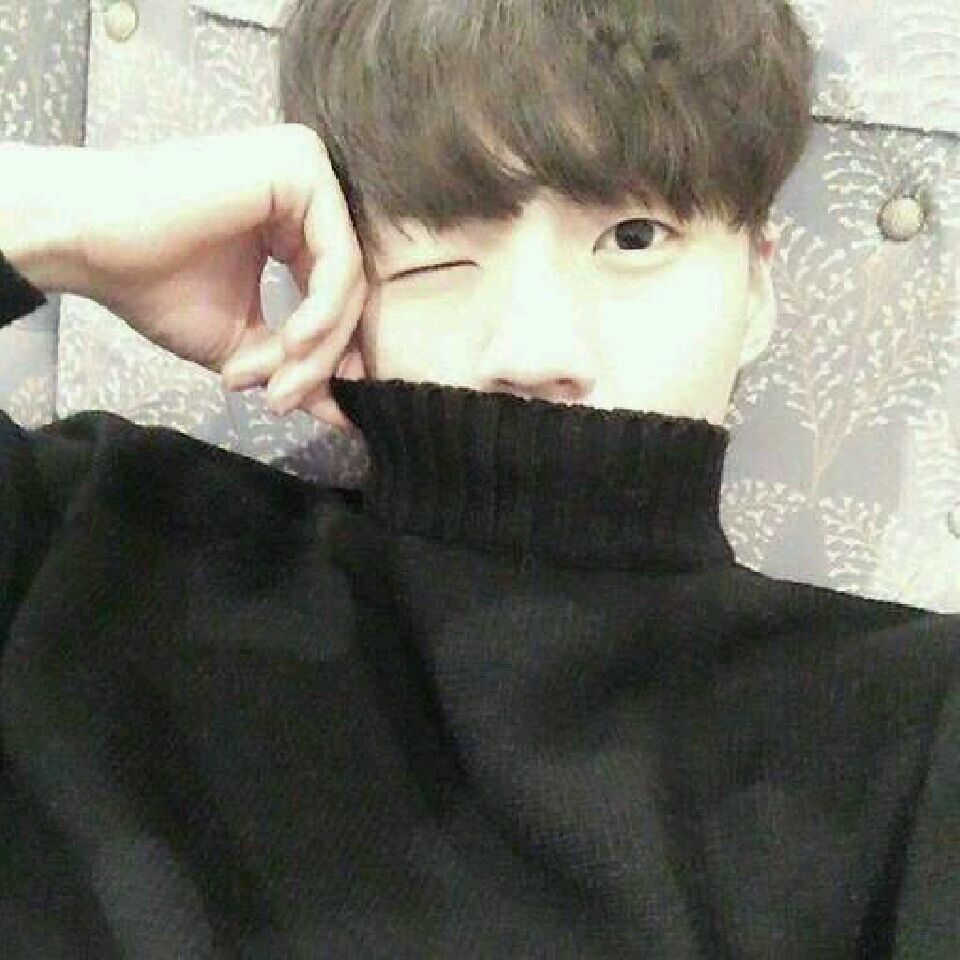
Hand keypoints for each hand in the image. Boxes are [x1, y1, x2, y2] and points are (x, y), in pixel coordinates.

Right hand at [73, 124, 367, 431]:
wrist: (88, 242)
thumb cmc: (155, 285)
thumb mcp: (243, 342)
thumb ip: (296, 367)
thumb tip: (347, 413)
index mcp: (298, 222)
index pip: (340, 297)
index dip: (333, 357)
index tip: (324, 407)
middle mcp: (311, 192)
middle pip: (349, 291)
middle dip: (320, 359)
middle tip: (284, 401)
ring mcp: (310, 172)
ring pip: (348, 280)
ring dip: (318, 347)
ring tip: (279, 385)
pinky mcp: (303, 168)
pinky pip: (340, 257)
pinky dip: (323, 311)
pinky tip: (294, 342)